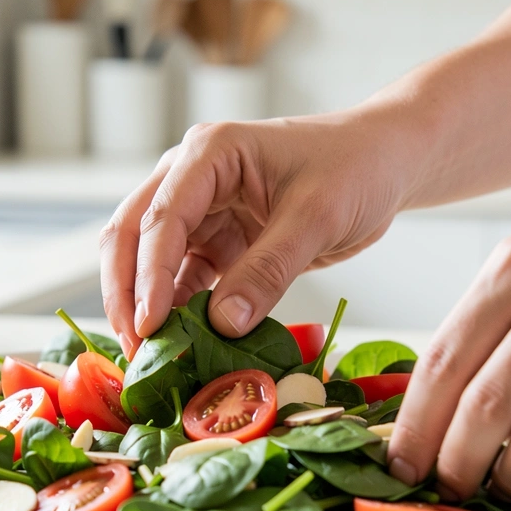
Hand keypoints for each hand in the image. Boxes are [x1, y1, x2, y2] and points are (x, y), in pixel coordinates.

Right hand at [100, 110, 414, 356]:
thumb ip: (269, 269)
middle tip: (135, 348)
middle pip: (132, 235)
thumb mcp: (317, 217)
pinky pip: (184, 279)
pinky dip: (179, 311)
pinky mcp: (217, 241)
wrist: (384, 162)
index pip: (160, 218)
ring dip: (145, 305)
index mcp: (208, 154)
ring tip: (149, 356)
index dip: (148, 276)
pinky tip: (182, 345)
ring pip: (149, 261)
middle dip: (126, 293)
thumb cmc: (356, 167)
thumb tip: (223, 325)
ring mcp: (200, 211)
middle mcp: (191, 178)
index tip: (148, 326)